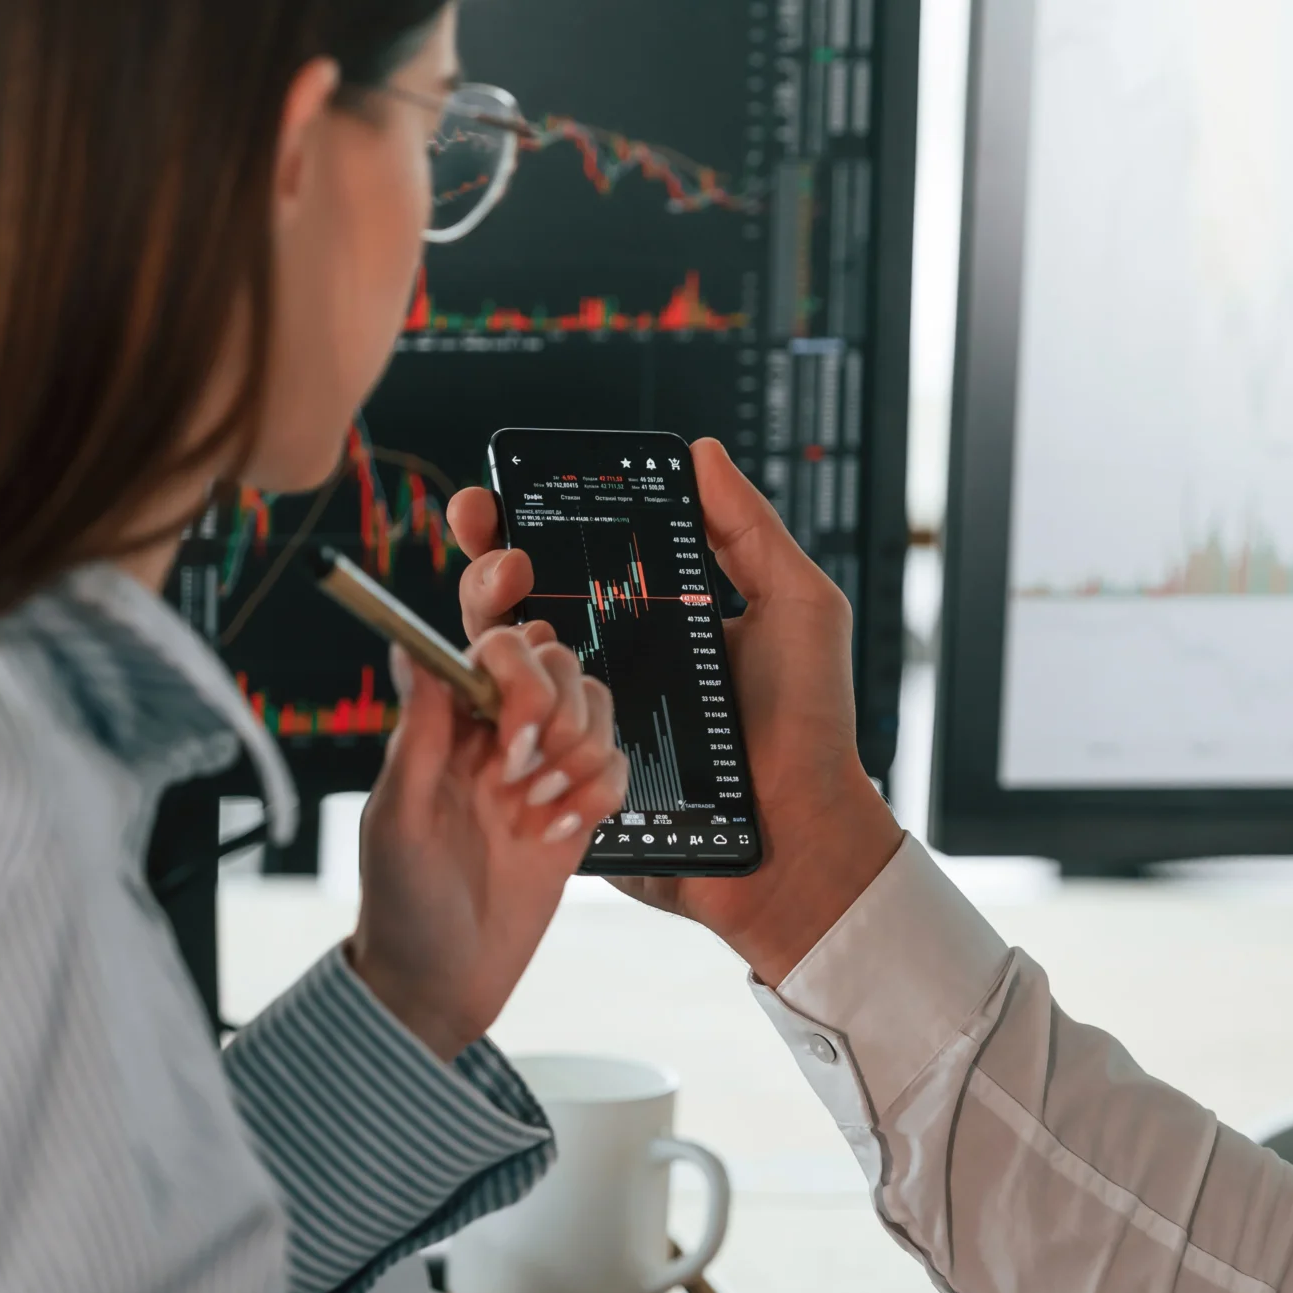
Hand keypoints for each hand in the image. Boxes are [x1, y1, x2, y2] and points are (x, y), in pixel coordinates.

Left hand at [348, 630, 627, 1059]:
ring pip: (597, 709)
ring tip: (538, 810)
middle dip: (558, 716)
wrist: (441, 984)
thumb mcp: (398, 817)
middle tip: (524, 777)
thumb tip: (407, 646)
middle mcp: (497, 736)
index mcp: (446, 725)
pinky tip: (560, 835)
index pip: (498, 649)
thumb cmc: (401, 904)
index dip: (520, 674)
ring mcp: (540, 772)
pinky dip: (600, 795)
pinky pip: (617, 767)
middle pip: (560, 666)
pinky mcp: (576, 811)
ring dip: (580, 756)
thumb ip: (416, 730)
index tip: (513, 734)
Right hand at [446, 438, 902, 985]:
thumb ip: (750, 531)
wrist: (797, 838)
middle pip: (513, 603)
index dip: (522, 519)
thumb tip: (700, 454)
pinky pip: (510, 740)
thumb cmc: (808, 727)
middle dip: (485, 565)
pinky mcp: (567, 778)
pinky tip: (507, 684)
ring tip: (514, 611)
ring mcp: (577, 722)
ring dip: (485, 626)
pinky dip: (495, 706)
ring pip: (498, 665)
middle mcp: (603, 663)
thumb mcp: (798, 608)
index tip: (497, 492)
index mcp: (648, 618)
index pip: (569, 557)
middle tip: (503, 556)